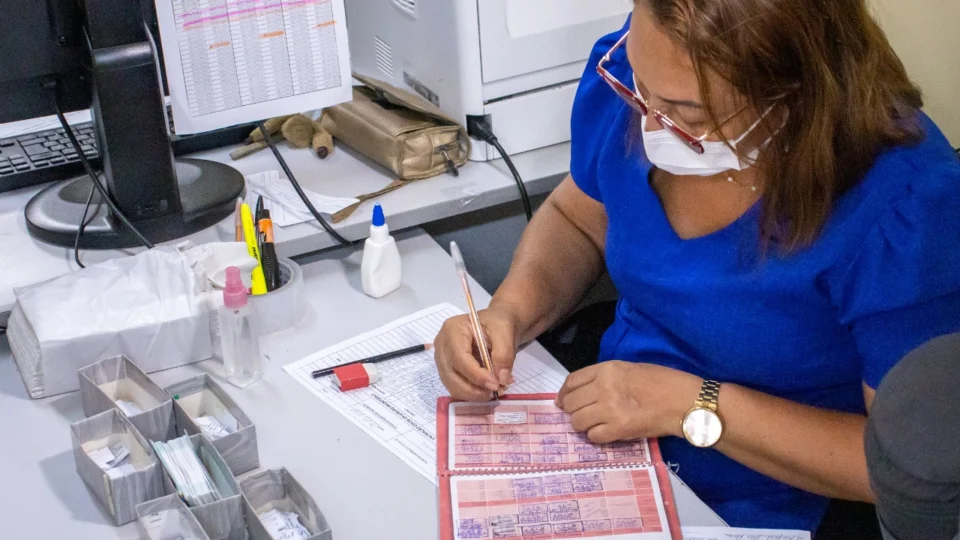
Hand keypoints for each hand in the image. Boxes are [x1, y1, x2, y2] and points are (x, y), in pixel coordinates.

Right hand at [434, 307, 518, 400]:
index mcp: (453, 329)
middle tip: (497, 391)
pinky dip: (471, 393)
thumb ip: (504, 354)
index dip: (476, 375)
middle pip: (451, 375)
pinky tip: (486, 389)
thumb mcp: (505, 332)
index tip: (496, 384)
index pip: (459, 357)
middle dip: (474, 389)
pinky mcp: (447, 370)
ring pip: (452, 385)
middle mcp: (442, 345)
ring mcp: (442, 359)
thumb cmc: (497, 324)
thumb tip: (501, 379)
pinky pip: (455, 387)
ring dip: (473, 393)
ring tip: (493, 390)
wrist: (495, 325)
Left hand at [555, 361, 701, 443]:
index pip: (572, 381)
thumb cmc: (661, 382)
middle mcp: (604, 387)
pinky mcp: (618, 429)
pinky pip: (593, 436)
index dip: (564, 394)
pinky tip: (606, 432)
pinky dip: (596, 436)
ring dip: (583, 425)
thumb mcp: (628, 369)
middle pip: (570, 403)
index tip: (562, 401)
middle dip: (572, 411)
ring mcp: (610, 409)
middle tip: (582, 415)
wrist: (683, 401)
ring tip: (595, 424)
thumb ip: (603, 378)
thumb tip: (580, 392)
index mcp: (606, 369)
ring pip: (578, 421)